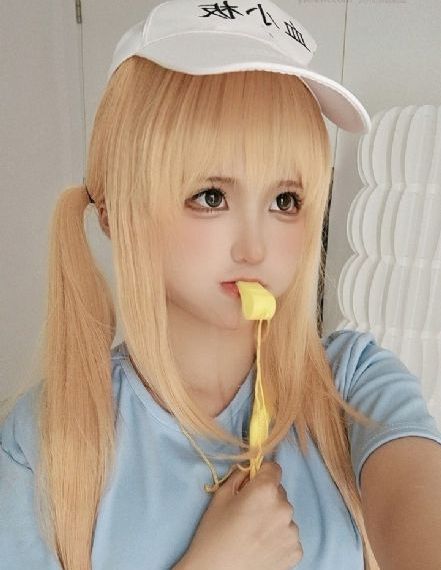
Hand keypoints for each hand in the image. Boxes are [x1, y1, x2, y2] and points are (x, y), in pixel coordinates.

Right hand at [181, 461, 302, 569]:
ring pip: (284, 514)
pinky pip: (288, 535)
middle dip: (266, 497)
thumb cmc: (214, 534)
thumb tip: (249, 470)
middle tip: (248, 513)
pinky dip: (278, 538)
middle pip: (279, 492)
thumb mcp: (220, 497)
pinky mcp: (296, 551)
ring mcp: (292, 531)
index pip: (274, 468)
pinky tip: (262, 546)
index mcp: (265, 490)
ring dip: (273, 518)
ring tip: (254, 533)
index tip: (253, 483)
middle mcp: (284, 507)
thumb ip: (238, 477)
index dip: (262, 473)